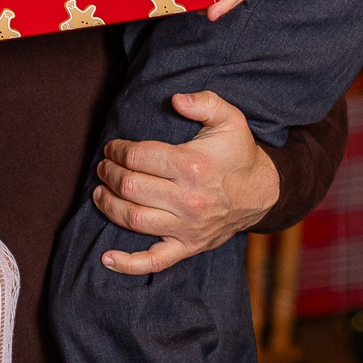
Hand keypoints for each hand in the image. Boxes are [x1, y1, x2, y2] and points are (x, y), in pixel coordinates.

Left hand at [91, 91, 279, 274]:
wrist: (262, 192)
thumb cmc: (239, 153)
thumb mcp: (230, 119)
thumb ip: (204, 102)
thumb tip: (175, 99)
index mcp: (192, 166)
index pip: (138, 158)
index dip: (117, 151)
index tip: (112, 148)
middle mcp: (188, 200)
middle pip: (130, 188)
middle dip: (109, 174)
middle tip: (103, 167)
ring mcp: (187, 227)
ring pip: (134, 220)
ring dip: (108, 206)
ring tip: (99, 193)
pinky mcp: (188, 247)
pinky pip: (153, 261)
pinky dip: (128, 263)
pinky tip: (106, 258)